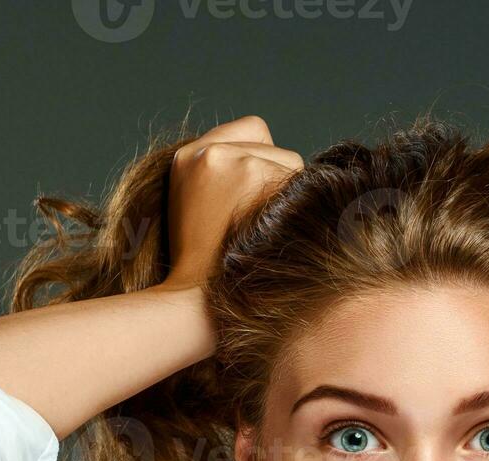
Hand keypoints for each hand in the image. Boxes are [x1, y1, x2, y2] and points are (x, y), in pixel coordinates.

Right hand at [159, 115, 303, 290]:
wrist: (198, 303)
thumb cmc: (203, 268)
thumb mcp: (195, 207)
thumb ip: (224, 175)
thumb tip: (269, 162)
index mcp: (187, 157)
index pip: (253, 130)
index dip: (262, 160)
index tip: (254, 196)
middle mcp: (209, 152)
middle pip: (276, 149)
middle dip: (275, 181)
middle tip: (257, 224)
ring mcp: (234, 161)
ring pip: (292, 166)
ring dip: (288, 197)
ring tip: (264, 234)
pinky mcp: (258, 176)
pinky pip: (301, 184)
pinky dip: (298, 209)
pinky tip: (278, 236)